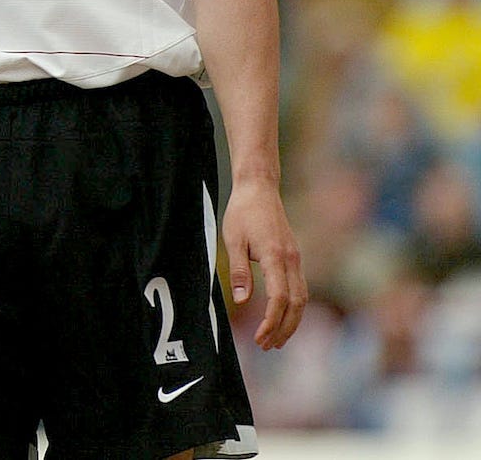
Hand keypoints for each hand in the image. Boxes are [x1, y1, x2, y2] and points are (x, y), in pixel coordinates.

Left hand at [221, 181, 306, 348]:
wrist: (260, 189)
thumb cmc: (242, 212)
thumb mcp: (233, 239)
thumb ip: (239, 271)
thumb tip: (243, 301)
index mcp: (276, 256)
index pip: (279, 298)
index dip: (271, 322)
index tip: (259, 338)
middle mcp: (292, 260)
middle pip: (296, 304)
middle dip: (285, 329)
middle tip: (268, 346)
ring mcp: (296, 259)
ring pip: (302, 298)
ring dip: (292, 322)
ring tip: (276, 340)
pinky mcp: (295, 258)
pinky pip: (300, 289)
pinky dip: (294, 308)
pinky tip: (283, 318)